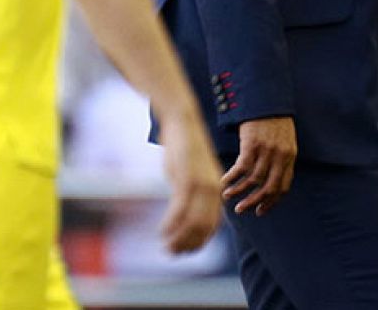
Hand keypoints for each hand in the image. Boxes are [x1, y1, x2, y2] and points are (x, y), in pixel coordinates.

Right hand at [157, 114, 222, 252]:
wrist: (182, 123)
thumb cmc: (184, 149)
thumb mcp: (191, 174)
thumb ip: (191, 193)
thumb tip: (183, 211)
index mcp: (216, 190)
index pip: (213, 224)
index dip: (200, 241)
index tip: (186, 251)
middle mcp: (213, 190)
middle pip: (204, 227)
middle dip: (189, 244)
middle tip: (173, 253)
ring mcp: (201, 185)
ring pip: (193, 222)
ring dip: (179, 238)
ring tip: (166, 247)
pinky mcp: (187, 180)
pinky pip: (180, 210)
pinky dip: (171, 225)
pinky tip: (162, 232)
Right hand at [222, 115, 296, 215]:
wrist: (266, 97)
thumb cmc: (273, 119)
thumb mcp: (284, 139)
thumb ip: (280, 158)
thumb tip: (268, 178)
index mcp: (290, 156)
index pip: (283, 187)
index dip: (271, 201)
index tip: (260, 210)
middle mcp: (281, 156)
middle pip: (269, 188)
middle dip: (254, 201)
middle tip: (242, 210)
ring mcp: (267, 151)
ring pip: (253, 180)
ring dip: (239, 191)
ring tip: (228, 197)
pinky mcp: (252, 144)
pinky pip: (241, 168)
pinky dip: (231, 178)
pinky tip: (223, 183)